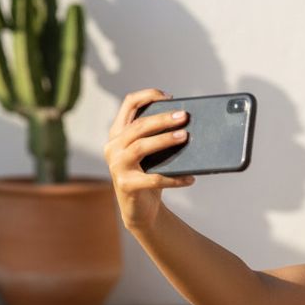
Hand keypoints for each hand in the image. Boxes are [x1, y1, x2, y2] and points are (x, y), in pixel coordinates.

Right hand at [103, 88, 194, 230]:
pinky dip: (175, 179)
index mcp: (118, 133)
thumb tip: (186, 123)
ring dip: (165, 140)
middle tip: (184, 116)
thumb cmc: (148, 175)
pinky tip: (190, 178)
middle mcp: (113, 147)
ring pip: (142, 147)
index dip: (148, 96)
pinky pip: (154, 179)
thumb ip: (157, 136)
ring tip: (185, 137)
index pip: (129, 104)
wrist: (139, 209)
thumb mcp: (150, 153)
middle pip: (138, 126)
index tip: (169, 97)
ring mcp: (117, 166)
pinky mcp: (127, 185)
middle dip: (163, 119)